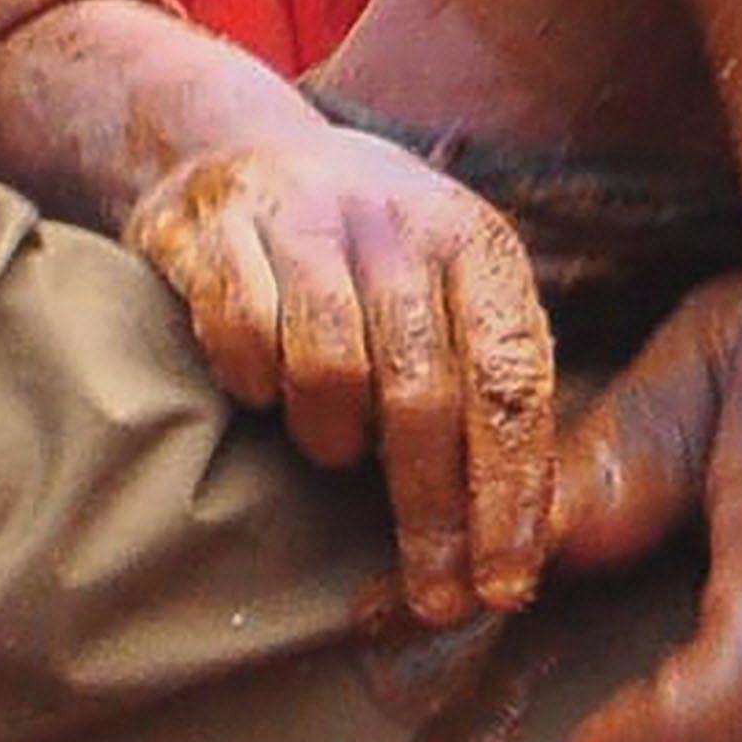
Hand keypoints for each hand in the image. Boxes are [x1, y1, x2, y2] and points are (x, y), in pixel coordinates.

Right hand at [126, 126, 557, 627]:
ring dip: (332, 438)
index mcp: (474, 241)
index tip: (506, 585)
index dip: (511, 491)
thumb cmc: (368, 254)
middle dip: (434, 512)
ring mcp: (301, 215)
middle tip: (436, 596)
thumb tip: (528, 536)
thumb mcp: (447, 293)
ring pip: (329, 368)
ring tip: (334, 451)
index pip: (510, 380)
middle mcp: (396, 218)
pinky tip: (259, 391)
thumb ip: (486, 388)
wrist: (241, 144)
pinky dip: (252, 382)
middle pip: (425, 393)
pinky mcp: (214, 226)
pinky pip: (240, 335)